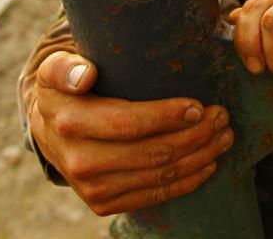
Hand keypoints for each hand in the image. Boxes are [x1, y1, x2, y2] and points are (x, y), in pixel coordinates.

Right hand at [30, 51, 233, 215]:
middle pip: (152, 152)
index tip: (198, 105)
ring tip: (224, 135)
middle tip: (222, 116)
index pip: (128, 123)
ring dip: (200, 156)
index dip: (167, 116)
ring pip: (160, 176)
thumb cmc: (65, 89)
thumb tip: (85, 75)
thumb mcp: (56, 68)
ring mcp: (93, 188)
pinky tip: (209, 164)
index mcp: (71, 123)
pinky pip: (154, 196)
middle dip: (195, 135)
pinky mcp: (104, 204)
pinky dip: (187, 181)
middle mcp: (80, 162)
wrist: (47, 128)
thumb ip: (67, 67)